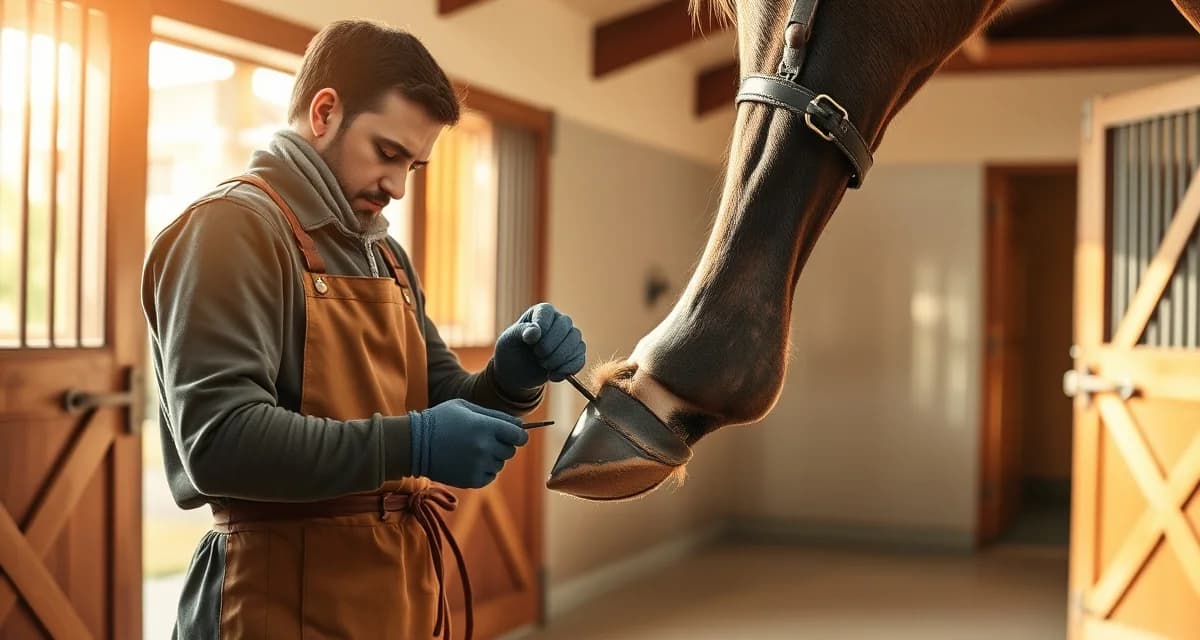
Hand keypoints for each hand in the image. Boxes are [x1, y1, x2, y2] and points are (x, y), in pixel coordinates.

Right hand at [409, 399, 527, 488]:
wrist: (415, 444)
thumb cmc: (441, 420)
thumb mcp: (466, 407)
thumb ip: (495, 415)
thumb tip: (520, 424)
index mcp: (486, 426)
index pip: (519, 435)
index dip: (518, 434)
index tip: (512, 434)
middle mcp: (485, 447)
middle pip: (510, 450)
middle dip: (502, 445)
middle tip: (484, 440)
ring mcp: (478, 465)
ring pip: (500, 464)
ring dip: (491, 458)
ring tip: (471, 450)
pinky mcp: (471, 480)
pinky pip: (490, 476)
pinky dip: (484, 470)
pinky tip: (469, 461)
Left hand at [492, 303, 585, 394]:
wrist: (518, 372)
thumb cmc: (512, 350)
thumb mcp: (508, 339)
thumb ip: (521, 331)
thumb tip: (536, 331)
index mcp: (542, 312)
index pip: (547, 312)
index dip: (541, 327)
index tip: (529, 342)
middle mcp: (559, 321)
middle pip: (565, 325)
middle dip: (549, 345)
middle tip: (536, 355)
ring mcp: (570, 337)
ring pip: (576, 342)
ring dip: (559, 358)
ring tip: (544, 365)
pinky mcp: (576, 354)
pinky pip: (580, 360)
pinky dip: (567, 370)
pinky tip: (553, 375)